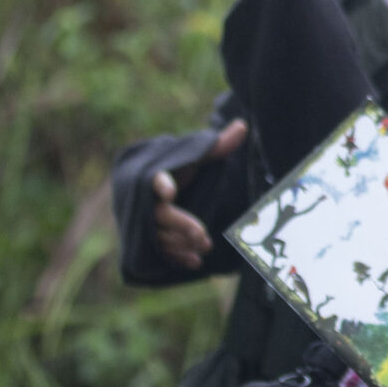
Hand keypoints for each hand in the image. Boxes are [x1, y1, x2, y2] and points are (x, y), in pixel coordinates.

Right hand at [150, 118, 248, 269]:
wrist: (160, 190)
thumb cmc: (180, 170)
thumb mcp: (196, 158)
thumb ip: (216, 146)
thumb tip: (242, 125)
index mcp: (156, 176)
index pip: (155, 178)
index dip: (161, 183)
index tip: (169, 189)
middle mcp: (146, 201)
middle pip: (160, 216)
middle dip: (181, 225)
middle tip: (203, 235)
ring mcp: (145, 222)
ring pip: (160, 237)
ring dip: (181, 243)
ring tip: (205, 246)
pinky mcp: (147, 240)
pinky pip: (159, 252)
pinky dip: (176, 257)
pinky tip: (195, 261)